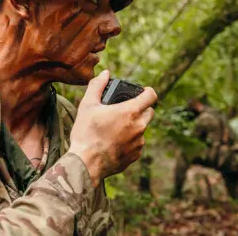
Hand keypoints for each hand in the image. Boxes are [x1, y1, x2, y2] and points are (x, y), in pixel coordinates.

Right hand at [68, 70, 156, 186]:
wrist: (86, 163)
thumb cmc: (86, 133)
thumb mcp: (87, 105)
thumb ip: (97, 86)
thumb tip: (105, 74)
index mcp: (130, 112)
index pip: (151, 96)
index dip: (148, 92)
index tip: (142, 92)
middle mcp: (139, 126)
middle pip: (150, 112)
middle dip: (141, 109)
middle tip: (125, 111)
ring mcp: (139, 142)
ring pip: (142, 129)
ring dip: (133, 127)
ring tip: (115, 129)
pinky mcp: (136, 155)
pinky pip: (137, 144)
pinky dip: (129, 142)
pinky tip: (114, 143)